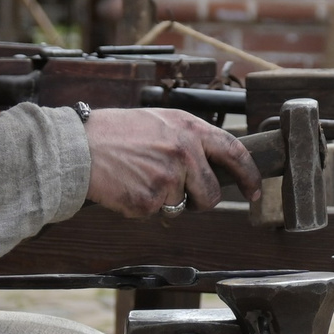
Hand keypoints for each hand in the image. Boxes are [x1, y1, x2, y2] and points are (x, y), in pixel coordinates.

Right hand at [84, 107, 261, 216]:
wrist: (78, 147)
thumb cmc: (114, 133)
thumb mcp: (158, 121)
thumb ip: (187, 138)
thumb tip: (212, 162)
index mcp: (189, 128)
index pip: (235, 152)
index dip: (249, 175)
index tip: (255, 190)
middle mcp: (184, 151)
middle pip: (212, 193)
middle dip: (202, 202)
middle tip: (183, 197)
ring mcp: (168, 177)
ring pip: (181, 206)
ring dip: (165, 201)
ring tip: (139, 178)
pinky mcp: (150, 200)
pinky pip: (156, 213)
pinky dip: (142, 206)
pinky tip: (126, 186)